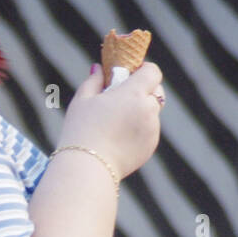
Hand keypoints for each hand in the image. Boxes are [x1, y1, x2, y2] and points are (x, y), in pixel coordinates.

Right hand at [58, 61, 162, 179]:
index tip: (130, 74)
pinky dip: (139, 129)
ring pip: (152, 112)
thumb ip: (94, 81)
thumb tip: (98, 69)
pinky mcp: (150, 146)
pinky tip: (118, 137)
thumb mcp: (82, 100)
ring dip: (140, 110)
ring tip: (116, 121)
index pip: (152, 72)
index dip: (143, 70)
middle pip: (156, 91)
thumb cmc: (81, 130)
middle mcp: (148, 110)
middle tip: (121, 97)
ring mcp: (152, 130)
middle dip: (142, 90)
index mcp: (133, 94)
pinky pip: (149, 130)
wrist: (88, 167)